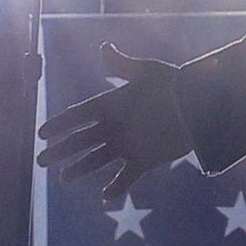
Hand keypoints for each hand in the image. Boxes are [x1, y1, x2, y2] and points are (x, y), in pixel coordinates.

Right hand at [37, 43, 191, 200]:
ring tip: (64, 178)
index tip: (42, 132)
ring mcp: (129, 144)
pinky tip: (105, 197)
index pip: (80, 114)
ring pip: (98, 159)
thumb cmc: (177, 84)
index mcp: (113, 104)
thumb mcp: (149, 73)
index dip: (61, 123)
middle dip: (62, 149)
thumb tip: (104, 47)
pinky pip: (127, 176)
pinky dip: (117, 187)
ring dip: (81, 168)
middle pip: (82, 139)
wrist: (203, 106)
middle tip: (41, 160)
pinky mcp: (146, 159)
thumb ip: (124, 66)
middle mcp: (116, 126)